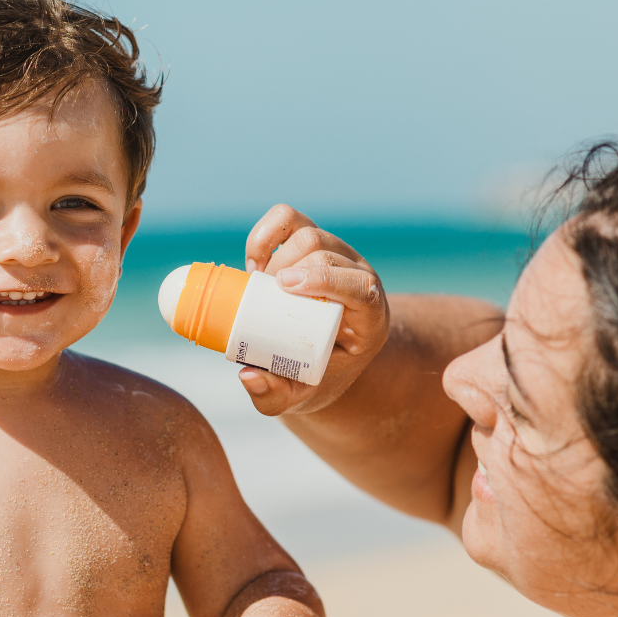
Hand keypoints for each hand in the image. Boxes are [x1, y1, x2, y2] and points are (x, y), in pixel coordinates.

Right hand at [240, 204, 389, 415]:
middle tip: (261, 298)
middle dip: (288, 268)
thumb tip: (247, 375)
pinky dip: (265, 234)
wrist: (321, 355)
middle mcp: (360, 278)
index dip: (326, 278)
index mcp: (370, 318)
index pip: (361, 286)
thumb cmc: (312, 376)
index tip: (286, 287)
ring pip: (309, 233)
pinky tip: (255, 263)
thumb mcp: (296, 397)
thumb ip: (272, 397)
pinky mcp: (314, 241)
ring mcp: (338, 255)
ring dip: (275, 255)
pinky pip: (289, 219)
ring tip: (258, 287)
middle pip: (326, 252)